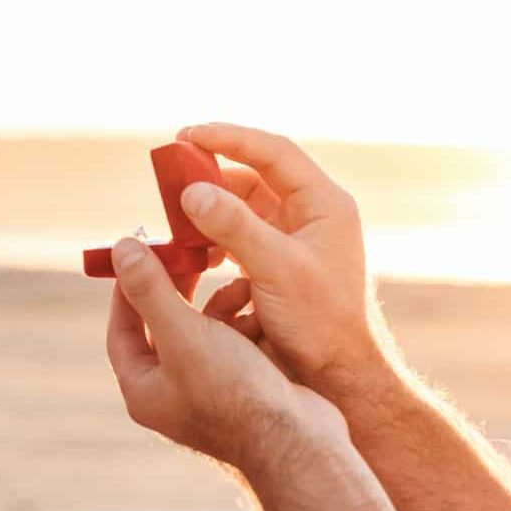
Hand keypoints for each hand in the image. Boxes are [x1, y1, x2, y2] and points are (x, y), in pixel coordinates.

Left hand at [106, 236, 345, 470]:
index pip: (122, 331)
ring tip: (241, 285)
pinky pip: (236, 343)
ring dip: (222, 304)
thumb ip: (151, 291)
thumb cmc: (236, 393)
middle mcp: (172, 394)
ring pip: (205, 332)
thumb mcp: (185, 334)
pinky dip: (246, 322)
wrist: (300, 441)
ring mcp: (210, 393)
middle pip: (164, 327)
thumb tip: (120, 249)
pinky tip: (261, 307)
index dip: (126, 291)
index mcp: (145, 391)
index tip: (138, 256)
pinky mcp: (246, 388)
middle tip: (187, 255)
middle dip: (178, 290)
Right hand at [174, 123, 393, 401]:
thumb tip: (192, 191)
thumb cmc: (321, 324)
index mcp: (324, 204)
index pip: (274, 152)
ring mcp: (296, 238)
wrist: (339, 375)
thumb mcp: (276, 269)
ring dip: (210, 208)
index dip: (229, 138)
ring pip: (244, 206)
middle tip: (171, 170)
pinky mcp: (280, 262)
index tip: (186, 135)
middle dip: (212, 172)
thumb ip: (234, 226)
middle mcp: (312, 214)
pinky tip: (195, 252)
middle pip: (255, 175)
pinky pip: (241, 234)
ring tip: (176, 214)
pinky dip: (215, 237)